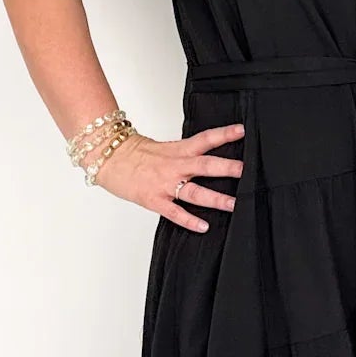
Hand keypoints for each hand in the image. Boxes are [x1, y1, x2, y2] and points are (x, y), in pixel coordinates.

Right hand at [94, 122, 244, 231]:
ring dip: (216, 199)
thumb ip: (186, 154)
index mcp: (178, 150)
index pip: (205, 139)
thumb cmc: (135, 154)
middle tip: (246, 170)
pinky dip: (189, 220)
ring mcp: (165, 184)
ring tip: (234, 204)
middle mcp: (175, 166)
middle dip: (227, 168)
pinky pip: (174, 212)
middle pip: (205, 165)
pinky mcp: (154, 200)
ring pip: (194, 191)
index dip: (224, 134)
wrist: (109, 159)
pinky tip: (203, 226)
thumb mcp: (165, 148)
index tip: (242, 131)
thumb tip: (208, 159)